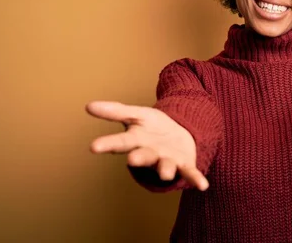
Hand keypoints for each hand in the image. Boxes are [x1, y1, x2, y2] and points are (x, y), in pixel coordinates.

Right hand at [86, 101, 208, 190]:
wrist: (179, 135)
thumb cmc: (153, 127)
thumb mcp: (137, 114)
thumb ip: (116, 111)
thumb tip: (88, 105)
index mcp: (136, 141)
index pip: (119, 142)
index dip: (107, 144)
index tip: (93, 147)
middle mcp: (150, 154)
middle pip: (142, 156)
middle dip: (138, 158)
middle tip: (132, 160)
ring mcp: (167, 160)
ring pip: (165, 166)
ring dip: (165, 169)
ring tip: (165, 173)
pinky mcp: (185, 164)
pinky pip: (190, 173)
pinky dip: (196, 179)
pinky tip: (203, 186)